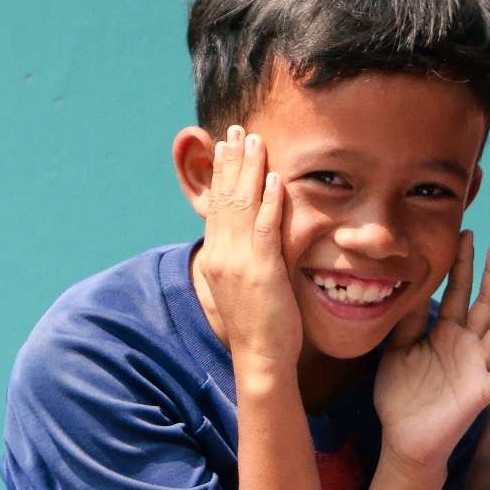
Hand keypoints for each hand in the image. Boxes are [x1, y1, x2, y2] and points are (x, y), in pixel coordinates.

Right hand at [195, 126, 301, 381]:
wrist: (260, 359)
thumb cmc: (260, 330)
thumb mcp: (246, 288)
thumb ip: (248, 259)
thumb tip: (257, 242)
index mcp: (215, 259)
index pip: (216, 207)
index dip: (220, 174)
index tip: (224, 147)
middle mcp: (221, 255)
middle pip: (224, 198)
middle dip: (230, 161)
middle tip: (235, 130)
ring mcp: (239, 262)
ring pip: (241, 206)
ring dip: (249, 170)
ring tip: (254, 141)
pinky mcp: (261, 270)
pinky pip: (264, 228)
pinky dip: (268, 201)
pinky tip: (274, 178)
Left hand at [373, 235, 489, 472]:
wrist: (403, 440)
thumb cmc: (400, 396)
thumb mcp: (397, 350)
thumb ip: (407, 321)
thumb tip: (411, 285)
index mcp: (446, 333)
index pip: (458, 291)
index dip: (462, 264)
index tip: (466, 232)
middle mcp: (467, 346)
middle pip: (485, 303)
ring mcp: (476, 368)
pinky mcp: (478, 394)